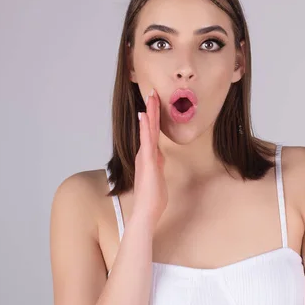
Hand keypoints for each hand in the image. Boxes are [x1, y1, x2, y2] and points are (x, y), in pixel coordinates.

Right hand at [133, 89, 167, 230]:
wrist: (146, 212)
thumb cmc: (153, 198)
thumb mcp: (158, 177)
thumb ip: (158, 165)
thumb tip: (160, 157)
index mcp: (149, 157)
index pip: (153, 133)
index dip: (154, 118)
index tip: (155, 103)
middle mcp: (145, 154)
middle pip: (149, 127)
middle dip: (152, 109)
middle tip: (152, 92)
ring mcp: (145, 157)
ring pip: (148, 130)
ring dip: (149, 112)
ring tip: (150, 96)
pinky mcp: (147, 162)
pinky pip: (147, 141)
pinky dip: (146, 127)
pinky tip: (145, 116)